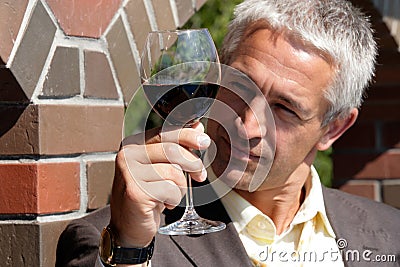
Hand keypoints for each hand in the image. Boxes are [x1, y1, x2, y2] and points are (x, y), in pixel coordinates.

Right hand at [109, 122, 209, 246]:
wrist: (128, 225)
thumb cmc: (146, 193)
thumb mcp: (161, 167)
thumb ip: (177, 146)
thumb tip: (198, 127)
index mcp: (134, 144)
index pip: (165, 132)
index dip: (188, 135)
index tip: (204, 142)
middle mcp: (128, 155)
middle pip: (172, 151)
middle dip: (193, 164)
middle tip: (200, 175)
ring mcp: (129, 173)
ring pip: (174, 172)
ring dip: (181, 187)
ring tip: (171, 194)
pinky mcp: (136, 192)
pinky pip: (170, 190)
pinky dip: (174, 199)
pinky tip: (164, 203)